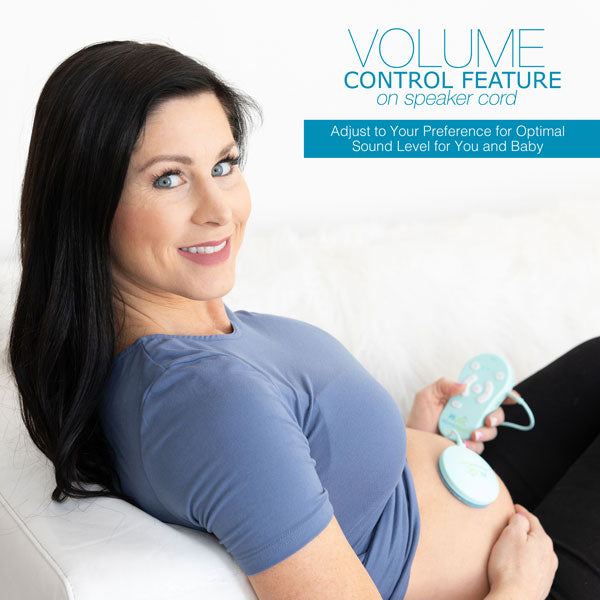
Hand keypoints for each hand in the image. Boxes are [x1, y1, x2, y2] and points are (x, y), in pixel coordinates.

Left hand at [406, 377, 520, 453]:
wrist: (413, 441)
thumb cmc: (420, 417)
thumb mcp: (427, 396)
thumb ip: (443, 386)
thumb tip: (464, 385)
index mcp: (464, 399)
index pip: (487, 393)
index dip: (503, 392)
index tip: (511, 395)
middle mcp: (471, 414)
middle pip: (495, 412)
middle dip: (497, 415)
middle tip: (488, 420)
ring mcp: (472, 431)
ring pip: (491, 431)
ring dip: (485, 432)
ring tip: (472, 435)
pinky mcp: (469, 447)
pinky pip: (480, 447)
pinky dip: (474, 446)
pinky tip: (463, 445)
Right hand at [487, 504, 557, 599]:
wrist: (514, 599)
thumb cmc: (510, 569)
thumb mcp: (511, 535)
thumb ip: (518, 521)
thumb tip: (521, 516)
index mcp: (543, 540)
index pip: (531, 519)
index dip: (521, 511)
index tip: (514, 507)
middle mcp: (549, 556)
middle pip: (535, 535)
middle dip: (523, 529)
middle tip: (509, 525)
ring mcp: (547, 571)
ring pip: (535, 551)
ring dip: (525, 546)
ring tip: (511, 545)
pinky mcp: (541, 583)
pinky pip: (533, 565)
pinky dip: (525, 560)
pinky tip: (516, 563)